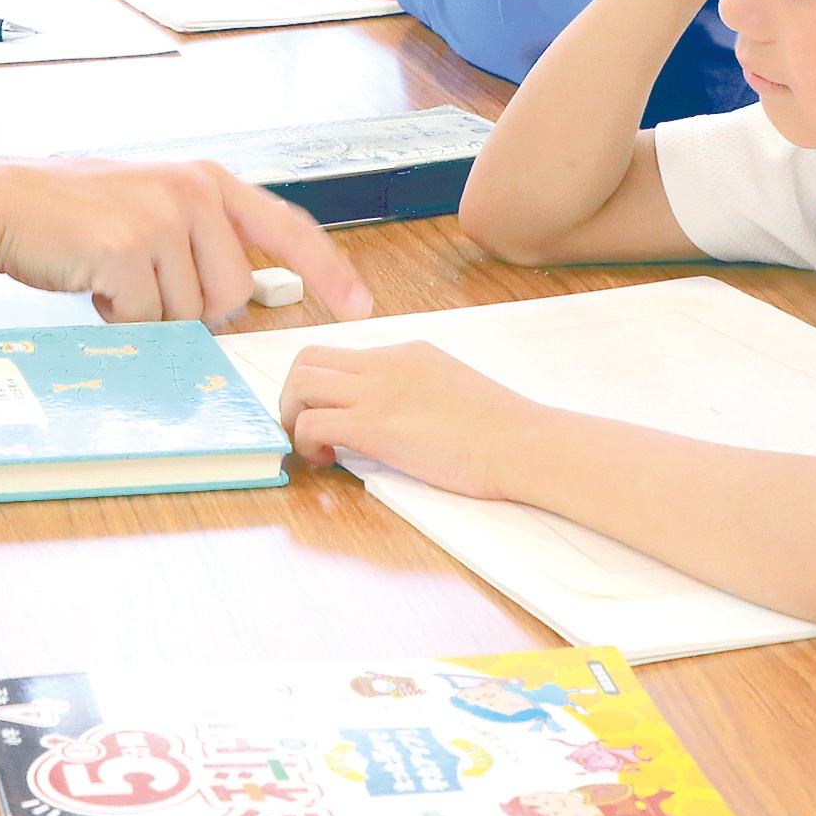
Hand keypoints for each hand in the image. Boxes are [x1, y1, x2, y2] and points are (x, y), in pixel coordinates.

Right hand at [0, 157, 373, 324]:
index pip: (288, 228)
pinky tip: (92, 283)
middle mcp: (193, 192)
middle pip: (232, 294)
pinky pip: (145, 320)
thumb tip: (243, 297)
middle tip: (140, 280)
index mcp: (207, 181)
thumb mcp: (154, 207)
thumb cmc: (76, 213)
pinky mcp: (127, 249)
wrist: (4, 202)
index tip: (360, 304)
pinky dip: (118, 319)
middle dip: (189, 307)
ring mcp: (161, 218)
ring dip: (149, 312)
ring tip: (111, 274)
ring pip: (189, 313)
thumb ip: (204, 239)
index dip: (328, 270)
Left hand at [279, 340, 538, 497]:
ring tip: (314, 446)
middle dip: (294, 395)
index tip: (330, 413)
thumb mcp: (452, 388)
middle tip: (307, 429)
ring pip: (300, 382)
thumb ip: (418, 390)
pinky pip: (311, 422)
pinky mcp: (373, 424)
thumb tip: (398, 414)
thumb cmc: (502, 430)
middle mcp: (384, 364)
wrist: (522, 442)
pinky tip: (328, 461)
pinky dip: (305, 442)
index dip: (324, 386)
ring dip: (292, 416)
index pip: (343, 354)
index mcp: (406, 354)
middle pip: (307, 359)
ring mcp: (377, 391)